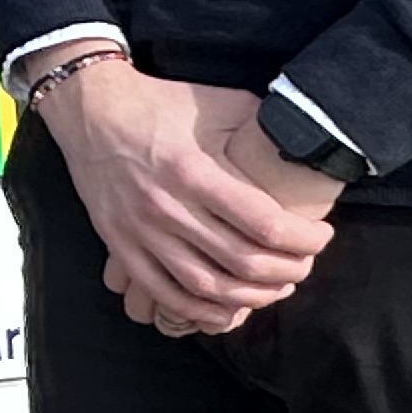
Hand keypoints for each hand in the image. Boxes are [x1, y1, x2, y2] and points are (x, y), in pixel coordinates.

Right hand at [38, 60, 338, 334]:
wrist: (91, 109)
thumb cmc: (160, 103)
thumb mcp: (216, 102)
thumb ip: (259, 126)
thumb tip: (305, 140)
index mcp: (195, 170)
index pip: (265, 223)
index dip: (305, 238)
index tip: (321, 235)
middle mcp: (167, 206)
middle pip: (242, 261)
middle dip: (287, 271)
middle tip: (305, 264)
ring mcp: (140, 230)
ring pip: (206, 286)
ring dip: (251, 297)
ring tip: (275, 288)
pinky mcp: (120, 244)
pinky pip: (164, 292)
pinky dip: (199, 310)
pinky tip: (226, 308)